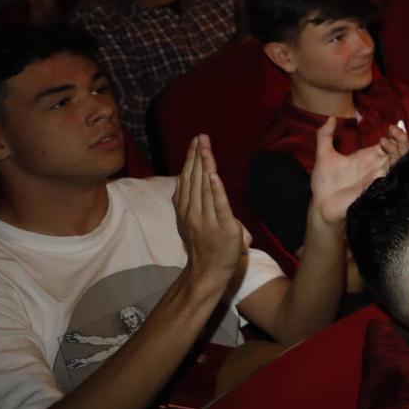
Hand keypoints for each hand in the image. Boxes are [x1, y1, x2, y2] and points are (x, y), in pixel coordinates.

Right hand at [173, 135, 246, 285]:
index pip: (187, 179)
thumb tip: (195, 181)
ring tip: (205, 147)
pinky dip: (216, 189)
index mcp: (185, 209)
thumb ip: (191, 202)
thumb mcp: (190, 220)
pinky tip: (213, 174)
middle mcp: (192, 211)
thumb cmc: (203, 245)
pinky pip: (218, 204)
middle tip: (201, 136)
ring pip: (204, 187)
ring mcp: (206, 219)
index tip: (195, 141)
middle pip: (194, 179)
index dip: (190, 159)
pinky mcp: (223, 226)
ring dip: (205, 165)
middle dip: (197, 156)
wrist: (207, 271)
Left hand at [310, 117, 402, 226]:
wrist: (321, 205)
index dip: (397, 133)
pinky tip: (397, 155)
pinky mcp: (379, 186)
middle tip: (393, 130)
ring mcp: (380, 175)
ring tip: (388, 141)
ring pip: (402, 160)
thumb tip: (331, 117)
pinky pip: (396, 174)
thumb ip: (325, 135)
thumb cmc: (324, 183)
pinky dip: (401, 163)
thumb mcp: (323, 154)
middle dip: (402, 138)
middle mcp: (378, 165)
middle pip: (401, 150)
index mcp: (369, 156)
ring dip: (401, 148)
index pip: (391, 142)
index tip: (390, 127)